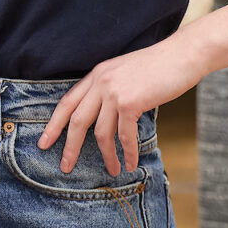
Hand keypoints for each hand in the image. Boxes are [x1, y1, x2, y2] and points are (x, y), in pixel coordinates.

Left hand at [37, 39, 205, 176]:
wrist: (183, 55)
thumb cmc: (160, 66)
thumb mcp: (125, 72)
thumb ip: (111, 90)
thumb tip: (106, 117)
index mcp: (97, 74)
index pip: (67, 102)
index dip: (54, 124)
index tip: (44, 142)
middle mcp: (101, 82)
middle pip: (77, 121)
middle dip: (70, 147)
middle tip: (65, 167)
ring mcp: (114, 92)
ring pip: (102, 133)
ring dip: (107, 156)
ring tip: (113, 171)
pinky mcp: (130, 103)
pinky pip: (125, 136)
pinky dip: (128, 153)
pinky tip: (131, 163)